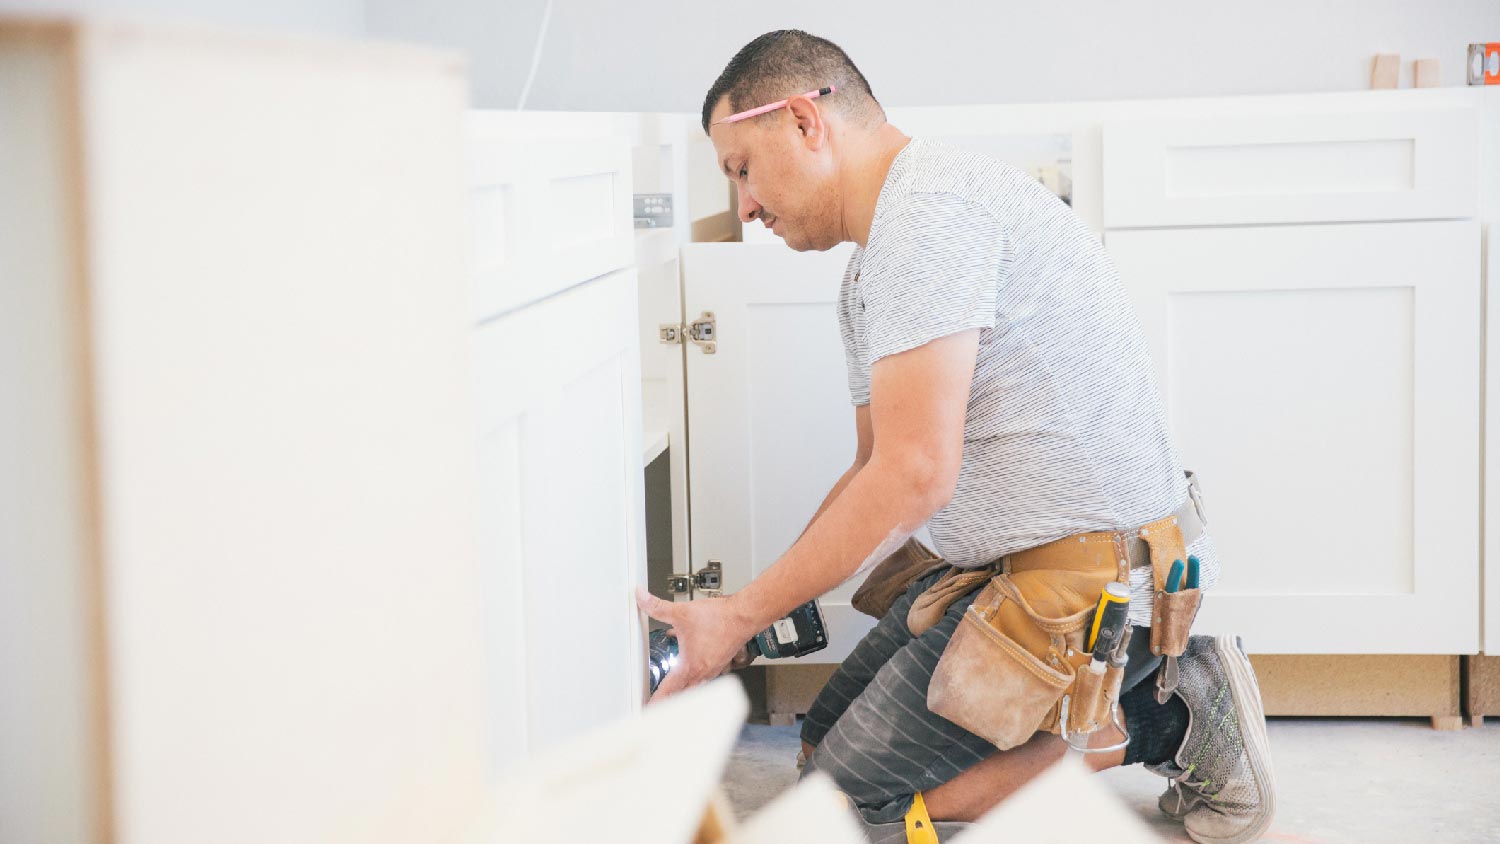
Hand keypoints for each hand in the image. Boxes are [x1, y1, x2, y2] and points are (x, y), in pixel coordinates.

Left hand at [636, 587, 760, 699]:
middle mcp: (702, 672)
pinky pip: (703, 680)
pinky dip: (692, 681)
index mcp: (690, 666)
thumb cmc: (720, 618)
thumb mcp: (682, 612)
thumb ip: (658, 607)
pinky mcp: (718, 664)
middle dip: (667, 703)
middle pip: (681, 696)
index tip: (646, 710)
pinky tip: (688, 670)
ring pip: (693, 689)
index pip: (668, 691)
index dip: (655, 703)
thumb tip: (642, 599)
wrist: (744, 616)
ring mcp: (712, 670)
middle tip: (654, 706)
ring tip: (669, 694)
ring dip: (681, 693)